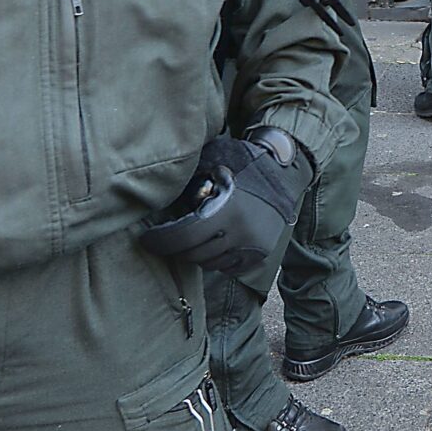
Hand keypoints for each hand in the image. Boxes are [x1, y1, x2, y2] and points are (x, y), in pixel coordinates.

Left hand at [137, 133, 312, 275]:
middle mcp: (242, 234)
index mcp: (229, 210)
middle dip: (175, 248)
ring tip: (190, 239)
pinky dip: (216, 259)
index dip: (160, 241)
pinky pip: (228, 268)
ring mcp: (253, 247)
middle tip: (164, 239)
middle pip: (194, 254)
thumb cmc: (244, 163)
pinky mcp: (260, 255)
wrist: (285, 173)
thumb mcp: (215, 162)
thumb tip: (156, 193)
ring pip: (210, 264)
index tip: (146, 239)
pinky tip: (212, 243)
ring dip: (196, 253)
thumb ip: (190, 180)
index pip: (184, 237)